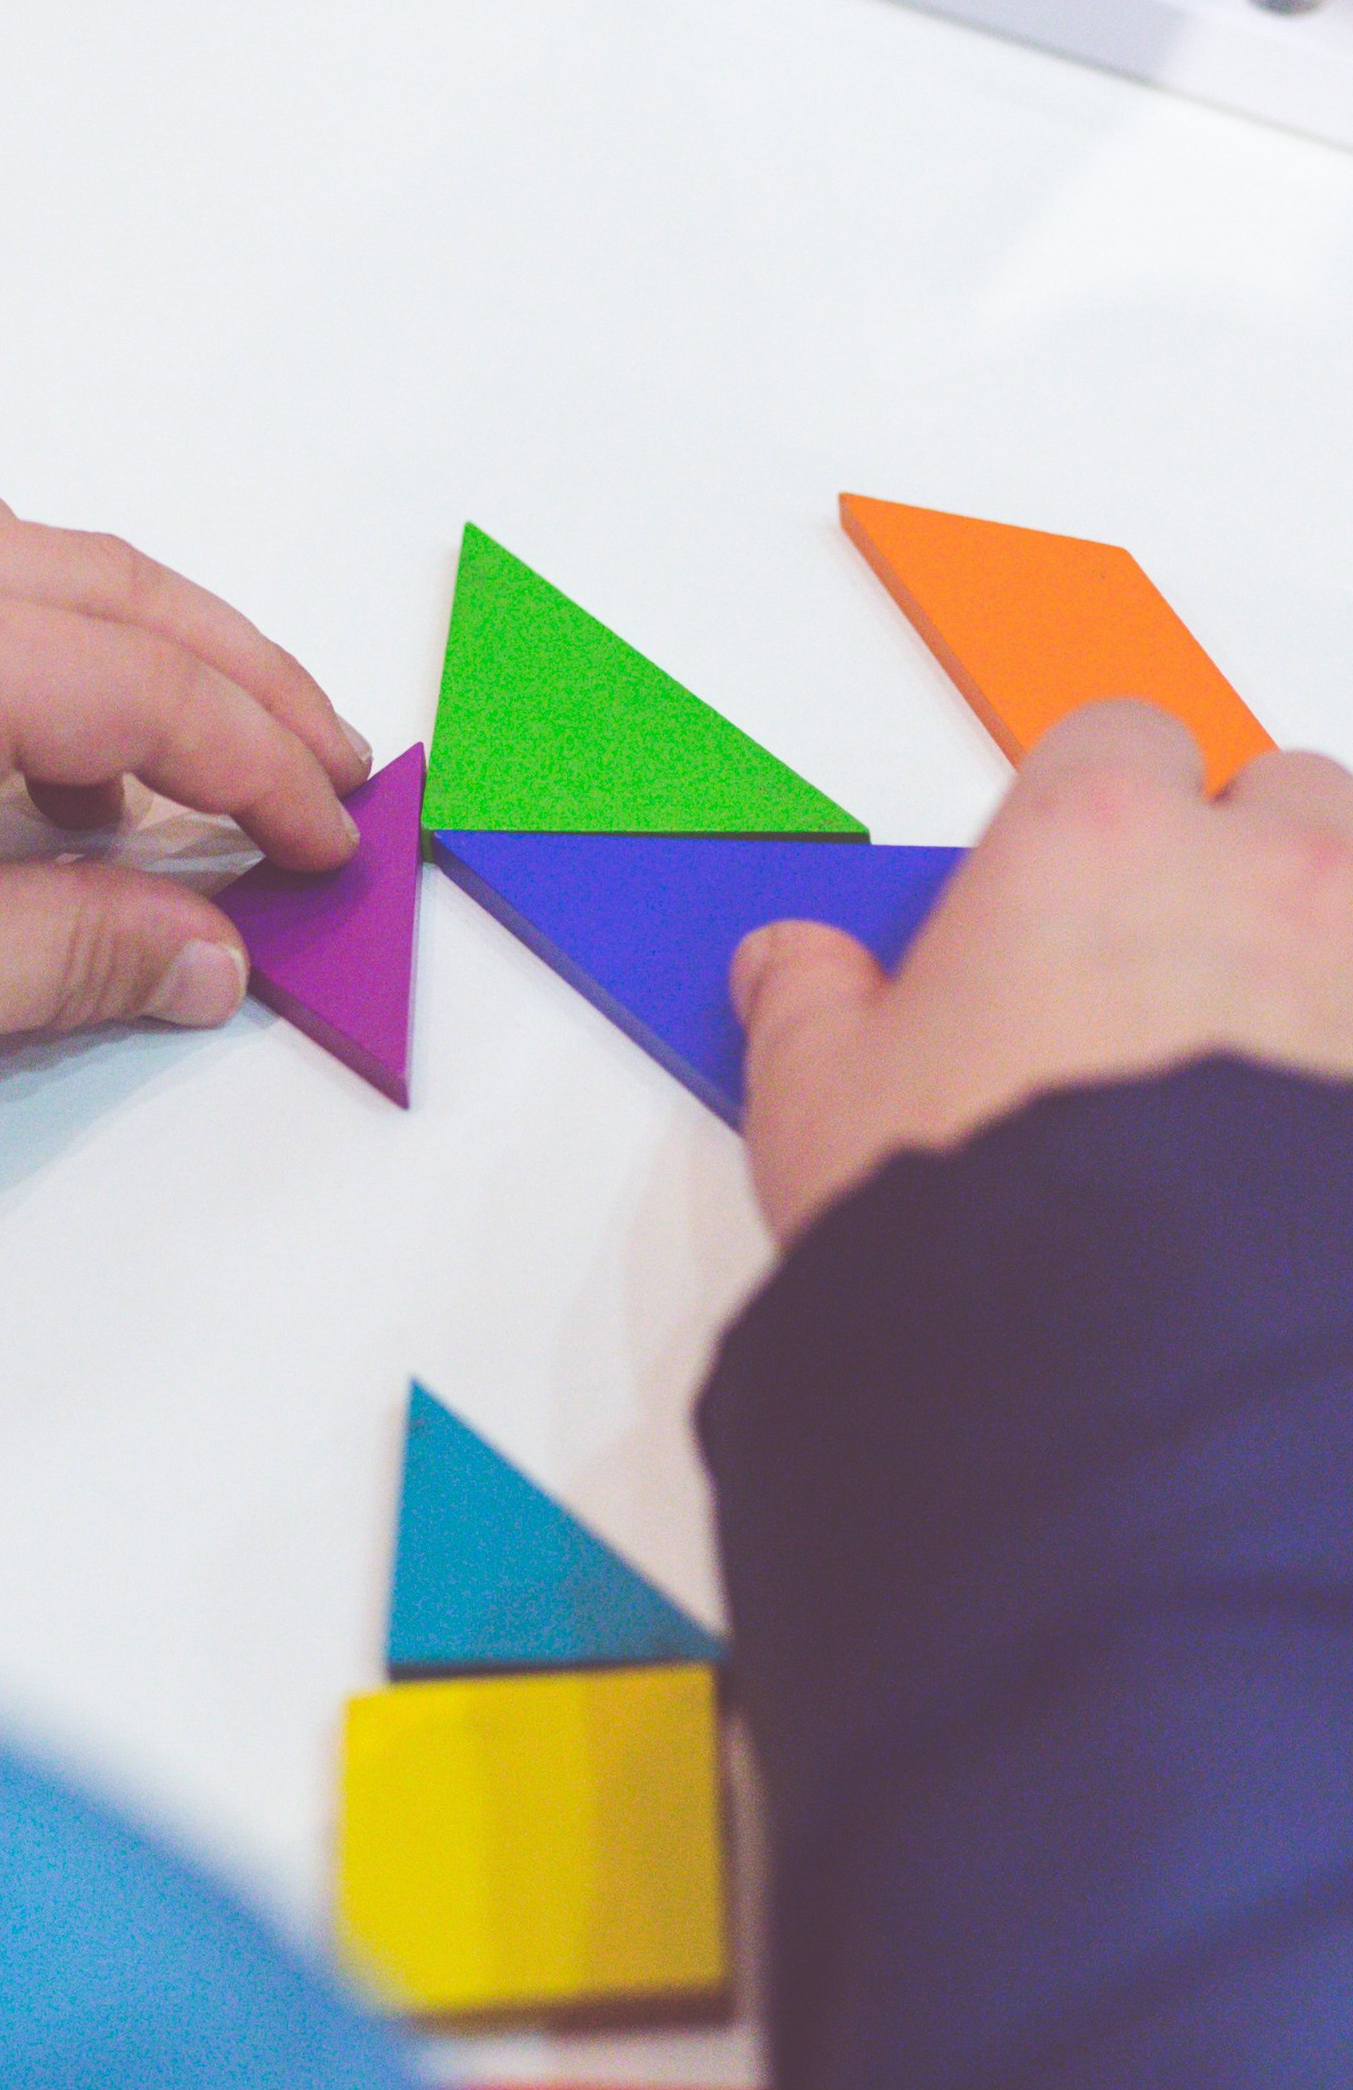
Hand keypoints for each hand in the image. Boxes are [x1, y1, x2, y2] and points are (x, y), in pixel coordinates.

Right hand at [736, 699, 1352, 1241]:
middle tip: (1158, 965)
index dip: (1086, 805)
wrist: (1122, 1351)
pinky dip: (1343, 1058)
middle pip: (1278, 796)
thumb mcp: (821, 1099)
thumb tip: (791, 970)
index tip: (1056, 876)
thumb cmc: (986, 1205)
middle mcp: (1255, 874)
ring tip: (1251, 1056)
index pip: (1114, 739)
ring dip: (1319, 952)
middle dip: (1231, 860)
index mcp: (1093, 839)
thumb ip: (809, 1008)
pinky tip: (1296, 1128)